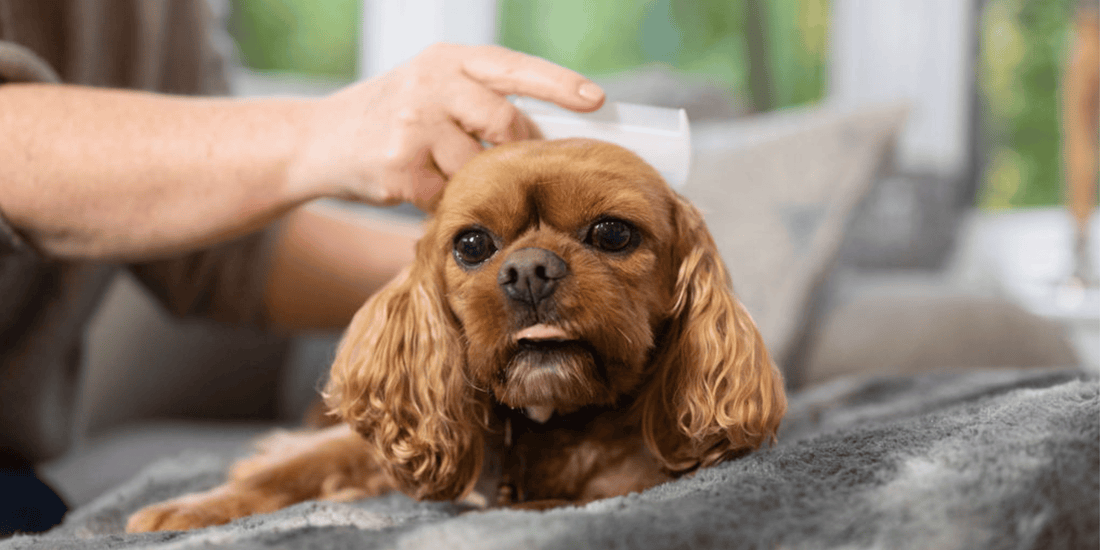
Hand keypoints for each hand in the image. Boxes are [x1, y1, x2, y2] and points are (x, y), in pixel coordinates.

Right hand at [289, 43, 604, 210]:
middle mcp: (431, 84)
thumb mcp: (432, 88)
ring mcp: (414, 126)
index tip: (594, 99)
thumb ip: (480, 98)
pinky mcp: (401, 168)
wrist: (318, 139)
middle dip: (516, 148)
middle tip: (510, 161)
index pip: (514, 66)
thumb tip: (546, 130)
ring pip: (480, 166)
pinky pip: (449, 195)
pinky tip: (421, 185)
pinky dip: (445, 200)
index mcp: (447, 59)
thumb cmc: (391, 116)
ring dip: (475, 180)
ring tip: (445, 169)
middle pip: (505, 122)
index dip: (558, 83)